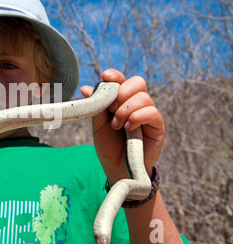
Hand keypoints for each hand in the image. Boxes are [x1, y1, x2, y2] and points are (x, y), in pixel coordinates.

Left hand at [80, 69, 164, 185]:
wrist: (117, 168)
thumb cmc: (108, 145)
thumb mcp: (98, 124)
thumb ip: (96, 106)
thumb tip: (86, 88)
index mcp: (121, 100)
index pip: (122, 80)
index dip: (115, 75)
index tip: (105, 76)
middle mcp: (136, 104)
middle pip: (137, 82)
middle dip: (122, 92)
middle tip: (111, 108)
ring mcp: (148, 114)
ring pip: (143, 97)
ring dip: (126, 109)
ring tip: (117, 125)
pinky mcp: (157, 126)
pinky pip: (152, 112)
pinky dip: (137, 117)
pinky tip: (128, 128)